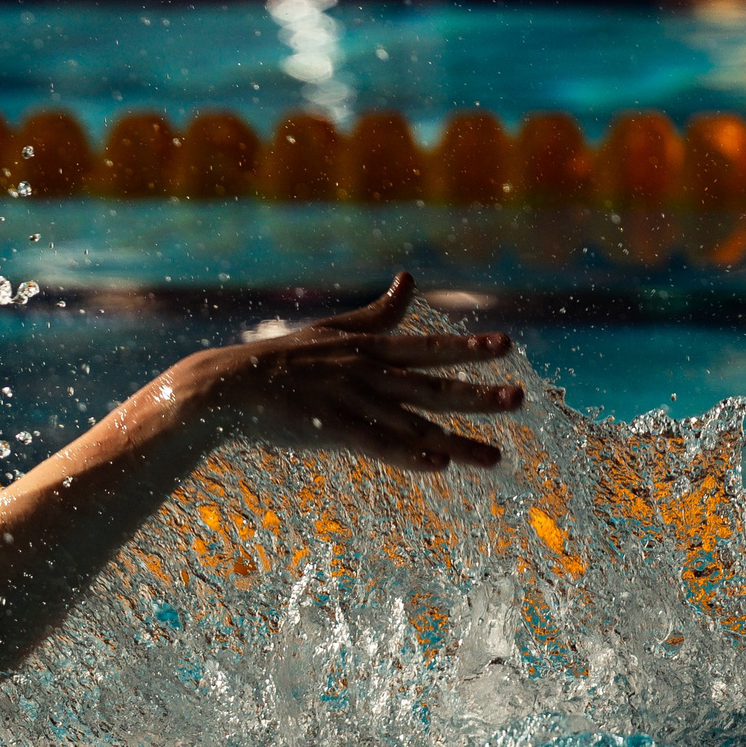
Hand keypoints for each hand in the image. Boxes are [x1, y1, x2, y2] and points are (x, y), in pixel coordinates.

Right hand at [162, 273, 523, 471]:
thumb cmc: (276, 361)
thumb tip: (409, 279)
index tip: (507, 346)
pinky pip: (377, 445)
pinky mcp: (329, 430)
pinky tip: (438, 466)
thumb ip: (376, 313)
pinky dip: (408, 455)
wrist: (225, 388)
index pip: (425, 348)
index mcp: (365, 350)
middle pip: (431, 387)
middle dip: (478, 395)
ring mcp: (348, 402)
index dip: (467, 348)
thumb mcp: (332, 329)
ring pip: (412, 425)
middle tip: (520, 400)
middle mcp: (364, 373)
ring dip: (456, 441)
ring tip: (495, 459)